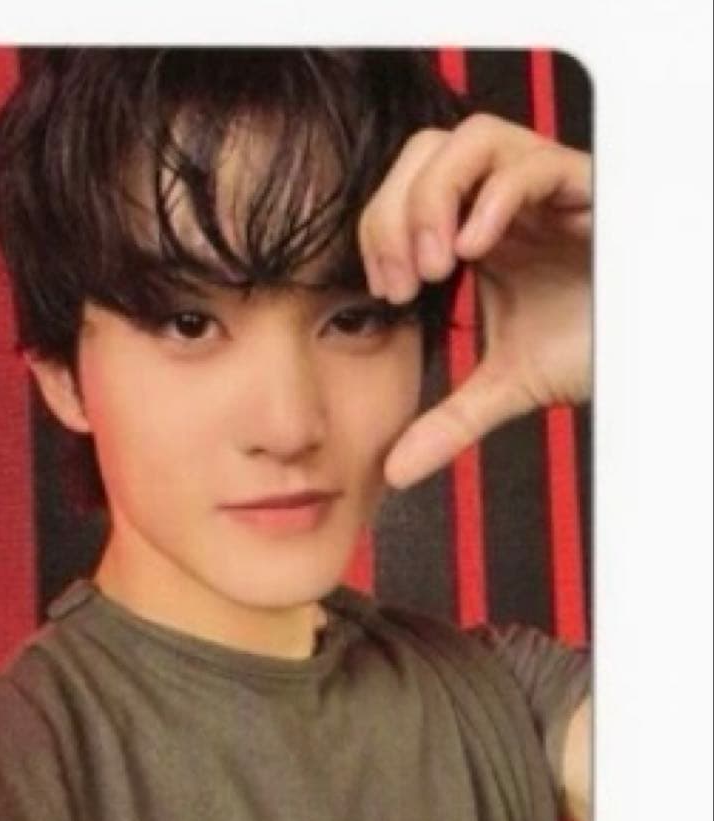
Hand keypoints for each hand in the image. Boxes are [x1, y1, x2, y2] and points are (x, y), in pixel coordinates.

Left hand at [358, 113, 591, 488]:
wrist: (649, 347)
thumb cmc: (589, 346)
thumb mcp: (504, 386)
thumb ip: (447, 421)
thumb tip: (396, 472)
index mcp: (476, 229)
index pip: (405, 190)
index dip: (379, 231)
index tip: (387, 293)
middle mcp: (504, 199)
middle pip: (425, 149)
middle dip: (396, 211)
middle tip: (404, 280)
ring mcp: (544, 187)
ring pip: (470, 139)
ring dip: (435, 198)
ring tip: (437, 266)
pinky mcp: (586, 187)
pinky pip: (530, 162)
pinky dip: (492, 200)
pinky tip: (475, 253)